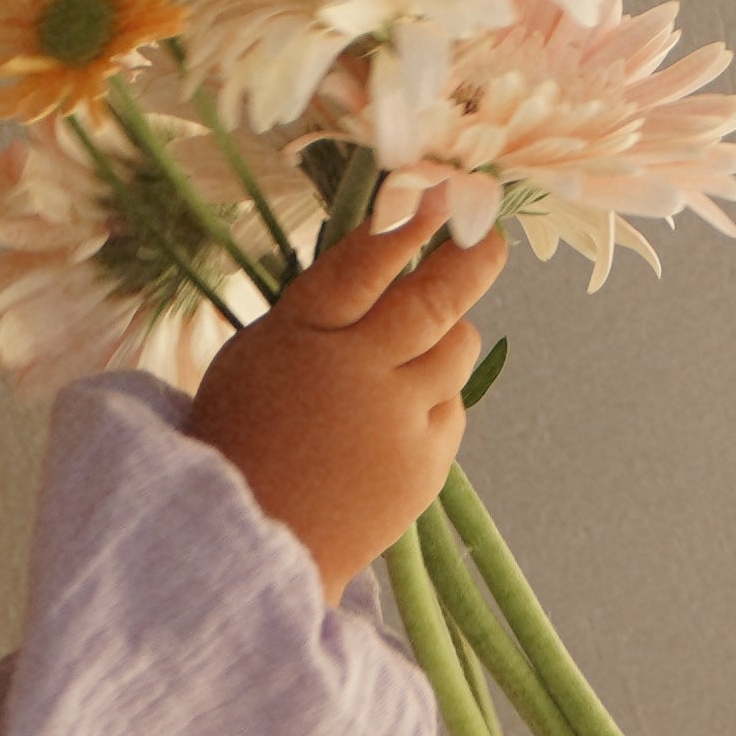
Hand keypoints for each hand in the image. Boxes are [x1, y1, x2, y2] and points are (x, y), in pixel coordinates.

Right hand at [186, 210, 505, 600]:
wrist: (254, 543)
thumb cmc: (244, 439)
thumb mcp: (256, 357)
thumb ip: (318, 314)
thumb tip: (388, 262)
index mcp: (300, 334)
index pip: (365, 262)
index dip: (408, 221)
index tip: (442, 191)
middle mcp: (356, 371)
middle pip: (435, 298)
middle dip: (473, 258)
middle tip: (492, 236)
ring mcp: (397, 420)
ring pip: (459, 348)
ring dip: (451, 334)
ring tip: (422, 346)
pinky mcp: (426, 464)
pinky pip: (453, 408)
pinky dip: (436, 400)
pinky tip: (398, 417)